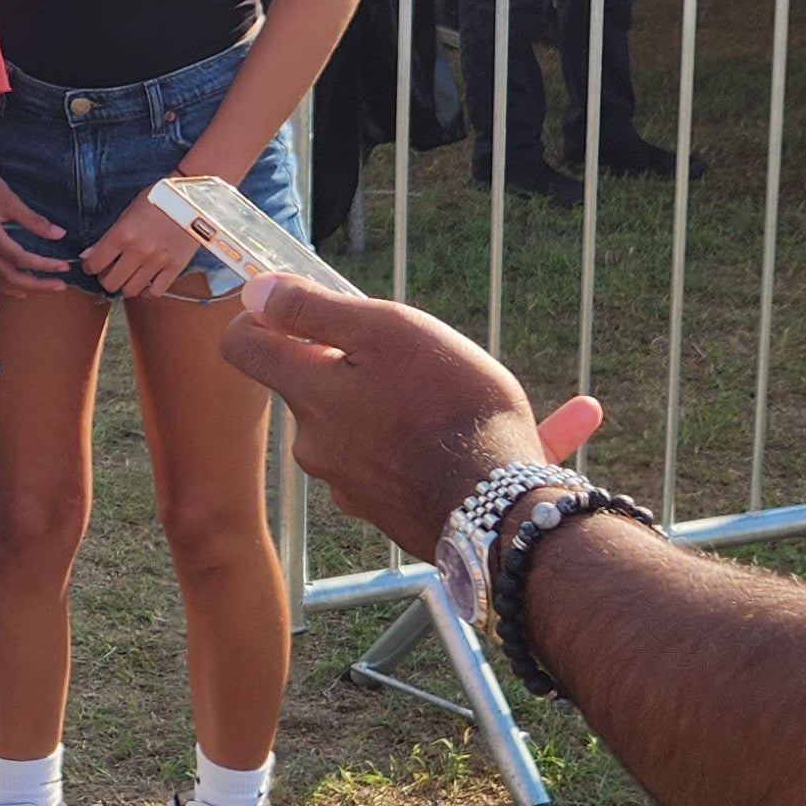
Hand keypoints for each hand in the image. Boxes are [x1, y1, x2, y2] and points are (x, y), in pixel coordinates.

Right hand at [0, 169, 72, 293]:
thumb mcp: (9, 200)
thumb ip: (33, 221)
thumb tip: (59, 234)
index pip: (21, 259)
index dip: (44, 265)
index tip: (64, 267)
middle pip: (11, 277)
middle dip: (37, 284)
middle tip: (60, 286)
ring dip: (20, 288)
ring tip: (38, 291)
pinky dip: (1, 286)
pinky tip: (12, 289)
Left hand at [81, 191, 211, 300]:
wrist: (193, 197)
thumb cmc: (158, 199)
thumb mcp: (128, 211)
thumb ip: (108, 236)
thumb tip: (88, 255)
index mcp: (122, 234)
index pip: (94, 264)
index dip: (89, 267)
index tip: (92, 264)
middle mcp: (138, 251)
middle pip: (110, 283)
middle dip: (105, 279)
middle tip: (109, 271)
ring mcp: (157, 262)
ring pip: (131, 290)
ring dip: (125, 286)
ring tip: (127, 276)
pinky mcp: (175, 267)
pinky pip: (155, 292)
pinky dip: (147, 292)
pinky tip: (145, 283)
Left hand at [219, 273, 600, 557]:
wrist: (501, 514)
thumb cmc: (448, 409)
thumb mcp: (384, 332)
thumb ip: (313, 310)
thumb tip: (255, 290)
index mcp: (308, 395)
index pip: (243, 346)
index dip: (261, 316)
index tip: (296, 305)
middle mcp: (317, 445)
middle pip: (318, 387)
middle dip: (358, 364)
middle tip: (418, 356)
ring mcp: (353, 484)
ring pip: (376, 426)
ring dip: (416, 405)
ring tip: (483, 393)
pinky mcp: (393, 512)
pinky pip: (417, 464)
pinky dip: (457, 443)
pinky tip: (562, 420)